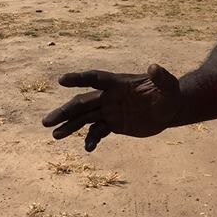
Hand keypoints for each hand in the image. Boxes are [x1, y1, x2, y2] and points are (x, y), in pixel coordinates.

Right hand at [41, 64, 180, 151]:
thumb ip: (161, 77)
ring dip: (69, 126)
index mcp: (118, 83)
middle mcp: (109, 96)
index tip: (62, 80)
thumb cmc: (169, 94)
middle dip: (65, 112)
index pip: (95, 78)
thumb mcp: (169, 86)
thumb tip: (153, 67)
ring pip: (84, 118)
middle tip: (46, 122)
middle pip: (82, 102)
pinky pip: (97, 132)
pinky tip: (88, 149)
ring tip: (55, 135)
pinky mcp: (113, 124)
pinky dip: (91, 140)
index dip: (79, 78)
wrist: (169, 110)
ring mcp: (109, 111)